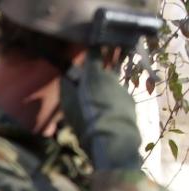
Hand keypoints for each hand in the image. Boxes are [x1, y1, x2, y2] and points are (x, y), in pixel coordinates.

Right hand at [60, 53, 141, 170]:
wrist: (111, 138)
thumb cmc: (85, 118)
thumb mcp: (68, 104)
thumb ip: (66, 87)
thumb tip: (66, 76)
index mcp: (94, 74)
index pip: (95, 51)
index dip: (93, 47)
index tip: (90, 46)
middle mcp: (111, 77)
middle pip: (104, 69)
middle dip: (97, 72)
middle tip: (86, 85)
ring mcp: (122, 89)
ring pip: (110, 85)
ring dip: (103, 91)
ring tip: (95, 106)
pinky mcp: (130, 101)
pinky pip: (117, 98)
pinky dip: (111, 102)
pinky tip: (105, 115)